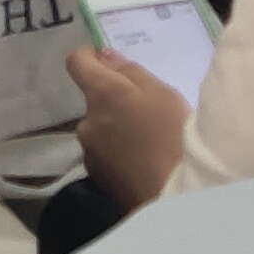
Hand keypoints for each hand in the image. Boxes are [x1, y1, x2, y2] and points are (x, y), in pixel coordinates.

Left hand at [67, 47, 191, 204]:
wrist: (177, 196)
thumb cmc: (175, 136)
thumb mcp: (163, 93)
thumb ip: (130, 71)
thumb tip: (105, 58)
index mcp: (101, 95)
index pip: (77, 63)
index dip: (91, 58)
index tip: (110, 63)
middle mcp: (87, 122)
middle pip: (94, 101)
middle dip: (113, 101)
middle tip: (148, 112)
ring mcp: (90, 152)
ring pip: (100, 129)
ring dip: (115, 128)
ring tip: (148, 142)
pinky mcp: (97, 178)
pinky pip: (105, 153)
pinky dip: (117, 152)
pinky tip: (141, 162)